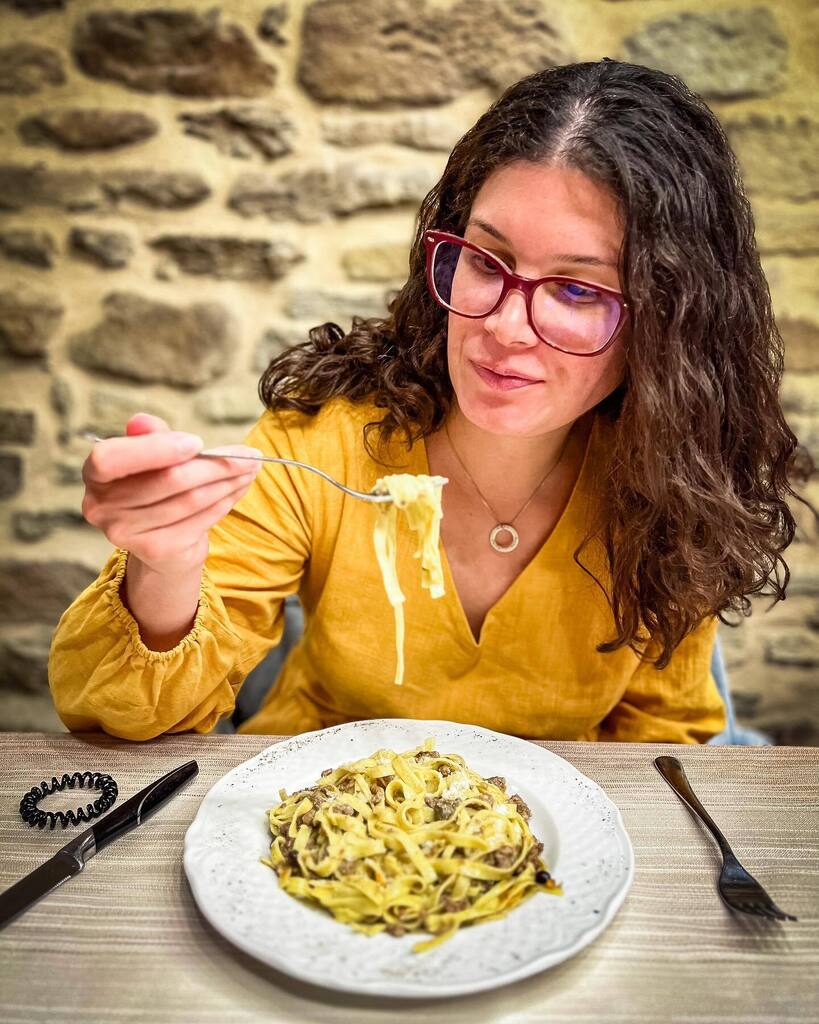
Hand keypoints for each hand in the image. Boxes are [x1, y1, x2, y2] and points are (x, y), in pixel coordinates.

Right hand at [81, 413, 261, 575]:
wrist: (162, 544)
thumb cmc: (156, 488)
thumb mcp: (152, 457)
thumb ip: (150, 437)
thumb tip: (142, 421)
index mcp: (96, 475)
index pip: (110, 458)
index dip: (154, 449)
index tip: (197, 442)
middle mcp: (102, 507)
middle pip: (167, 480)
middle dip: (215, 464)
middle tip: (249, 455)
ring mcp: (127, 532)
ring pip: (190, 500)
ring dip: (228, 481)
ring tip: (250, 468)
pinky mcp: (155, 549)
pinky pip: (200, 519)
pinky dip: (226, 502)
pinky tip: (239, 489)